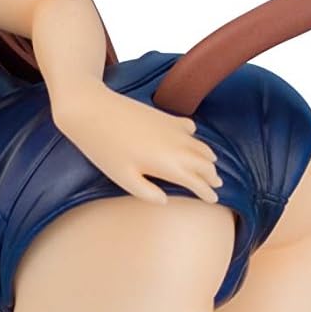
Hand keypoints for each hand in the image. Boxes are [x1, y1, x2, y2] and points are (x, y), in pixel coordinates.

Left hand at [53, 81, 222, 203]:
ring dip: (208, 158)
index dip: (208, 192)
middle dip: (212, 175)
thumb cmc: (105, 149)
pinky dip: (195, 137)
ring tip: (210, 166)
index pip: (198, 181)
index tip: (214, 199)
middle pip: (206, 163)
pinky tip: (191, 139)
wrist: (94, 111)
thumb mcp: (124, 179)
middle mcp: (178, 146)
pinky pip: (190, 128)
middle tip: (217, 185)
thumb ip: (147, 193)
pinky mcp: (165, 116)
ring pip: (202, 145)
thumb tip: (165, 200)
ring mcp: (173, 129)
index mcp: (170, 165)